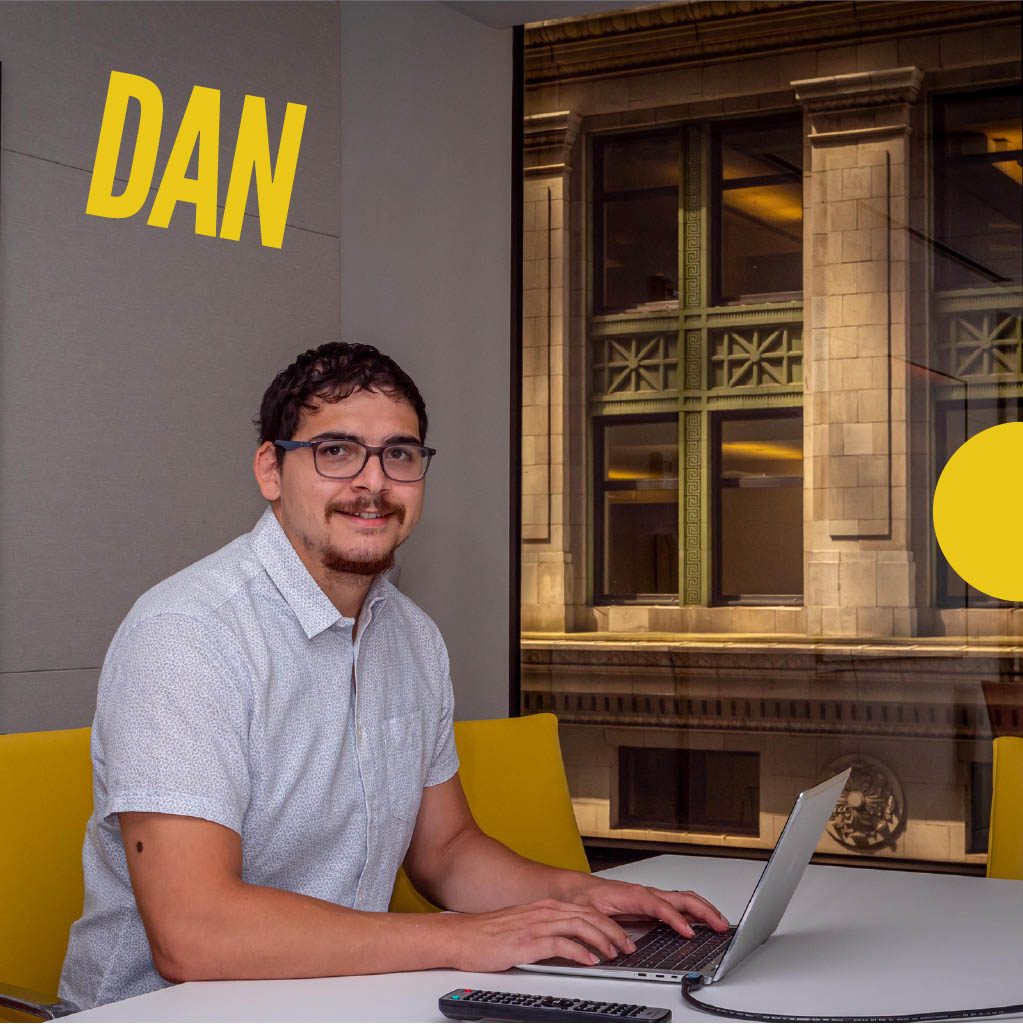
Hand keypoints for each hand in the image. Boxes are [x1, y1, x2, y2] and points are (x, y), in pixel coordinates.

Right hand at [441, 897, 639, 971]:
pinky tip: (589, 962)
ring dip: (602, 940)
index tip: (621, 936)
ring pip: (580, 926)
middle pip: (588, 915)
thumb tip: (568, 944)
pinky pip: (561, 944)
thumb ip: (545, 930)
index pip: (584, 910)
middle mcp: (543, 912)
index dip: (607, 922)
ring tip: (614, 954)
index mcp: (544, 907)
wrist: (461, 936)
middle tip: (628, 946)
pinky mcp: (527, 942)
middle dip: (612, 930)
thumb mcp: (523, 926)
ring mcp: (536, 925)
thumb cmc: (487, 935)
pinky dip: (580, 952)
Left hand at [558, 875, 729, 939]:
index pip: (660, 906)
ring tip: (719, 923)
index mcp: (632, 895)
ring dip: (703, 910)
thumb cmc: (582, 897)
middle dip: (703, 911)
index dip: (675, 919)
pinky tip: (701, 923)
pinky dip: (693, 912)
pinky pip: (676, 906)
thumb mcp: (588, 914)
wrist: (573, 889)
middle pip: (680, 898)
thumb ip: (606, 928)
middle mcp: (644, 894)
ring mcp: (649, 898)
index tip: (688, 933)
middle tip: (720, 926)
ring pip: (682, 900)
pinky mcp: (649, 905)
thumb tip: (626, 946)